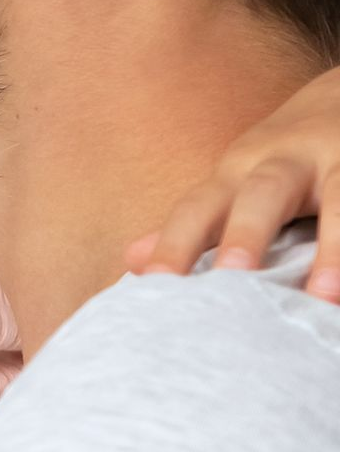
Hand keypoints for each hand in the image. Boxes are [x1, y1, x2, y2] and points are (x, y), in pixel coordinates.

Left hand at [124, 67, 339, 301]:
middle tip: (232, 276)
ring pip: (339, 199)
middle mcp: (285, 163)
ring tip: (324, 295)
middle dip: (246, 232)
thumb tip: (132, 261)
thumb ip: (194, 224)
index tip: (152, 283)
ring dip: (332, 247)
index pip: (199, 207)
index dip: (174, 242)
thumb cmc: (283, 156)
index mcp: (240, 171)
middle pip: (261, 193)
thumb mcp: (236, 179)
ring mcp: (337, 163)